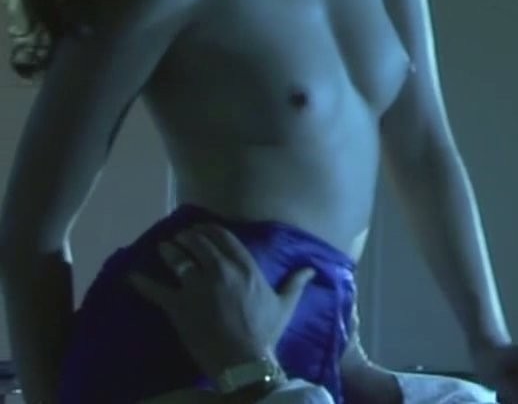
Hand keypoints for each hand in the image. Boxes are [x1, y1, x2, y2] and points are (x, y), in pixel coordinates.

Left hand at [128, 223, 315, 378]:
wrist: (243, 360)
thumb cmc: (266, 332)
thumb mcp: (285, 305)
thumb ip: (296, 283)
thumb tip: (311, 269)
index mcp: (246, 268)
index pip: (224, 238)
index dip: (210, 230)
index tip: (202, 230)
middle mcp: (221, 271)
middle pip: (198, 243)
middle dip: (187, 237)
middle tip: (181, 237)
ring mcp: (197, 287)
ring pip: (178, 259)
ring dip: (169, 250)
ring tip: (164, 248)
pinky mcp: (178, 306)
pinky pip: (156, 289)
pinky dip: (141, 282)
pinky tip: (132, 276)